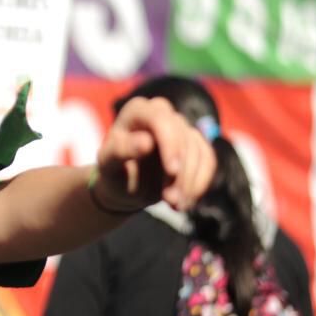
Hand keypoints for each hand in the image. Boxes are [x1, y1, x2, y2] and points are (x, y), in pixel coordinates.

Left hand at [94, 97, 215, 211]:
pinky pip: (208, 160)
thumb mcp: (107, 165)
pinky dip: (200, 183)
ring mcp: (180, 126)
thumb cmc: (113, 173)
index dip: (171, 144)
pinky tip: (186, 201)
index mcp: (137, 111)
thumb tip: (146, 141)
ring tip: (175, 205)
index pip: (161, 119)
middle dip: (181, 173)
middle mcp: (161, 112)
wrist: (124, 187)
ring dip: (191, 182)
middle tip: (171, 201)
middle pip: (184, 137)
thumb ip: (120, 151)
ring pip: (198, 150)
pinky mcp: (194, 144)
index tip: (173, 172)